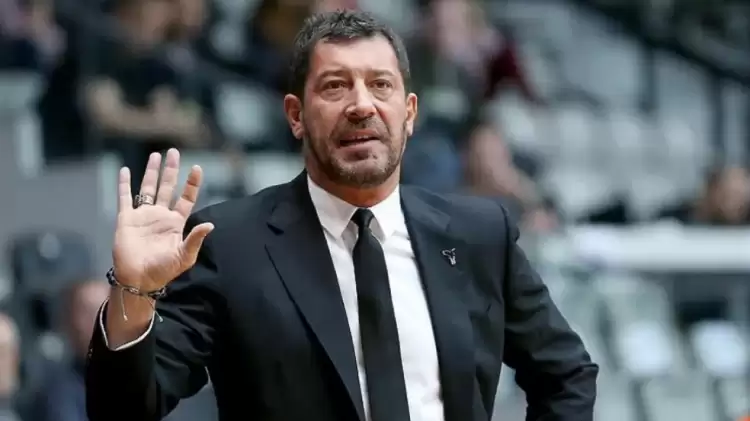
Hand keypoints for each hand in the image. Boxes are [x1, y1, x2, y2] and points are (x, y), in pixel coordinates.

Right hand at [112, 148, 213, 292]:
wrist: (138, 279)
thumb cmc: (163, 270)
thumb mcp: (184, 256)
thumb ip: (196, 239)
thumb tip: (211, 224)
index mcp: (176, 223)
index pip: (186, 198)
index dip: (191, 183)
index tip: (196, 168)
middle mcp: (160, 216)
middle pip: (167, 187)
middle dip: (171, 170)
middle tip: (174, 152)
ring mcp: (143, 216)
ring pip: (148, 188)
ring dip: (151, 172)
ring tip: (156, 155)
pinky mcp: (127, 219)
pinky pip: (125, 198)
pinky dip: (124, 184)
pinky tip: (125, 170)